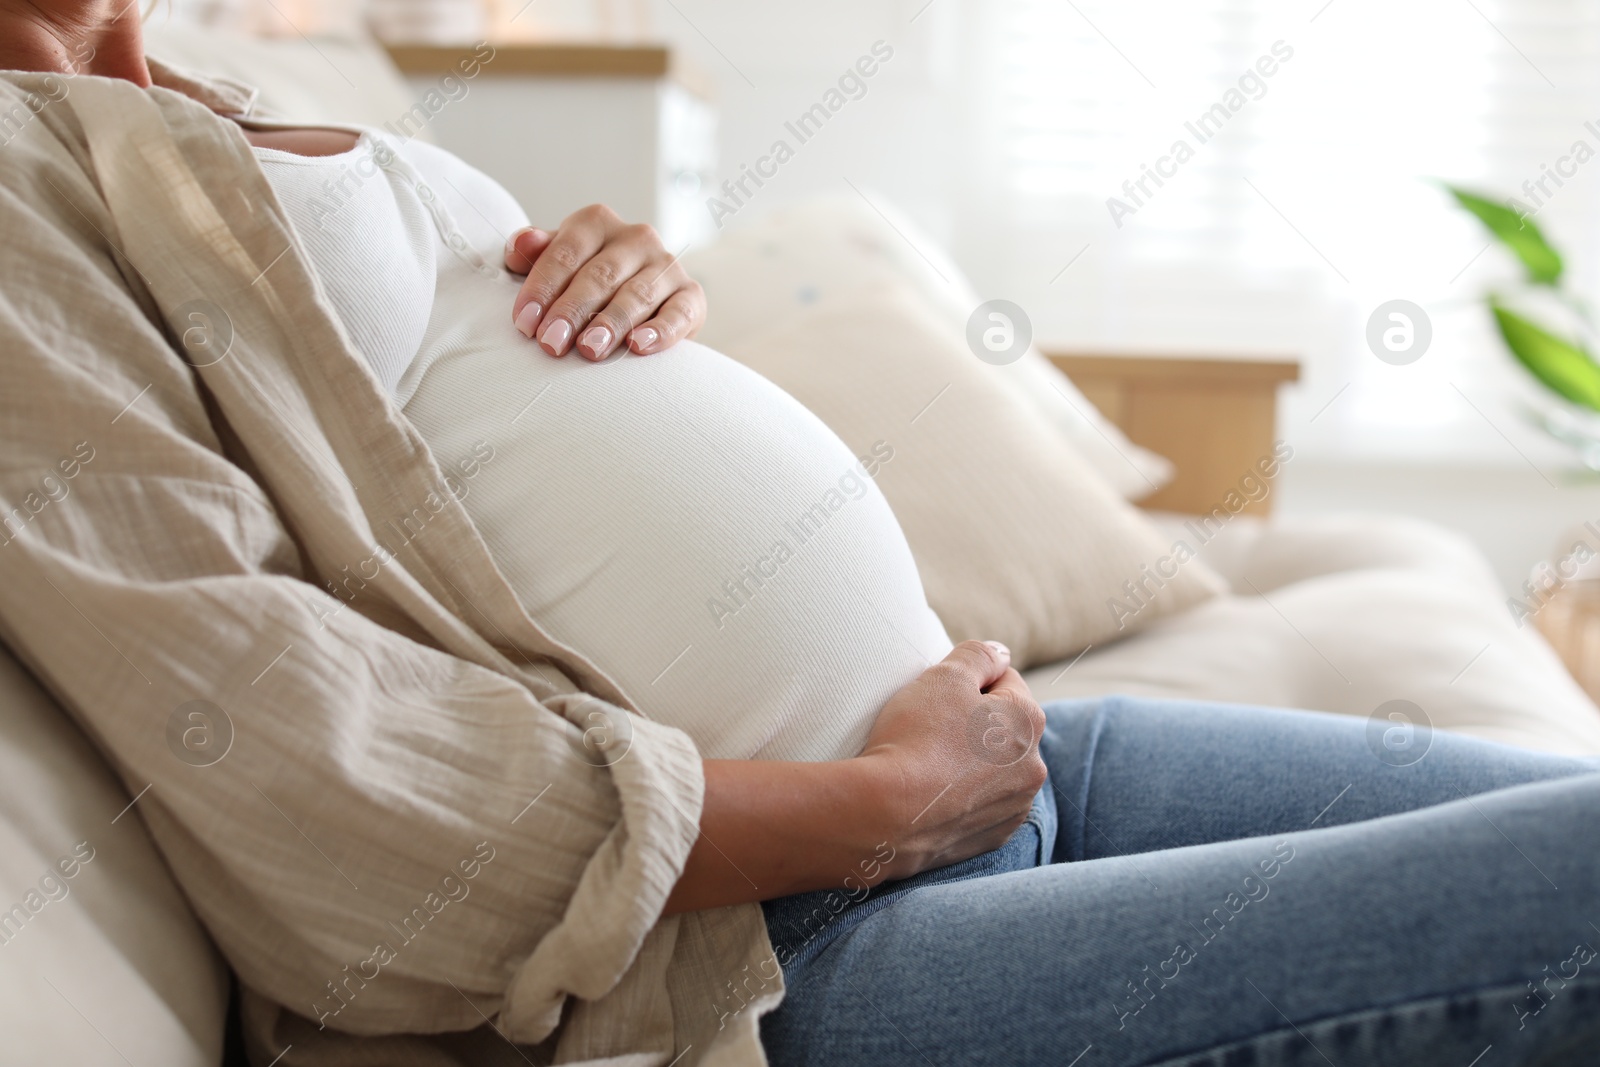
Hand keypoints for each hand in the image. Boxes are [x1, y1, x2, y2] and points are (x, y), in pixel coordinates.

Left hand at [503, 204, 705, 360]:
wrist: (641, 301)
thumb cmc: (587, 281)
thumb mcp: (558, 262)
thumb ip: (537, 253)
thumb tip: (521, 244)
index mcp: (596, 223)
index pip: (565, 253)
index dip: (543, 288)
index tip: (526, 323)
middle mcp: (636, 237)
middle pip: (600, 275)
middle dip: (573, 311)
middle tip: (552, 343)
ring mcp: (667, 265)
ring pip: (637, 294)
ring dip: (611, 323)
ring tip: (590, 350)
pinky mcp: (691, 295)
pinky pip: (678, 313)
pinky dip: (660, 331)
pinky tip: (639, 347)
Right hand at [854, 640, 1048, 879]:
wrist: (886, 815)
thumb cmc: (916, 737)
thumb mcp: (945, 675)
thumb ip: (979, 655)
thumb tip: (1000, 654)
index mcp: (1029, 721)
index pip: (1004, 680)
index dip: (968, 681)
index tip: (938, 696)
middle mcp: (1033, 767)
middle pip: (1002, 727)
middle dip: (974, 722)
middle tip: (930, 727)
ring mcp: (1015, 807)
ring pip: (993, 768)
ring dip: (971, 761)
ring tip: (929, 762)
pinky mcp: (993, 838)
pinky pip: (980, 805)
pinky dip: (963, 796)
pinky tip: (933, 793)